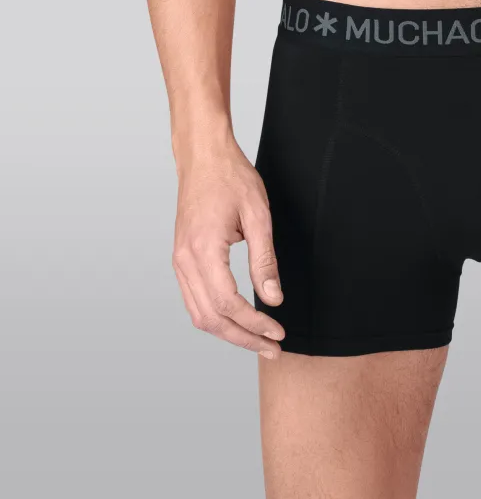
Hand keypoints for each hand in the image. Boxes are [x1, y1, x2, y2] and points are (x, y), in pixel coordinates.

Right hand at [171, 136, 285, 358]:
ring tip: (258, 340)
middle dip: (243, 338)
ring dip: (228, 333)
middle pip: (211, 318)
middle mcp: (185, 261)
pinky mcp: (181, 259)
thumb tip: (273, 299)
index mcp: (203, 250)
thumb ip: (264, 259)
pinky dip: (215, 317)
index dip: (254, 323)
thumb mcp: (258, 214)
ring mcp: (179, 261)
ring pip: (199, 314)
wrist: (203, 156)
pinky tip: (237, 320)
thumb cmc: (232, 178)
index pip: (228, 303)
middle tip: (272, 347)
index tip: (278, 331)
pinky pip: (194, 300)